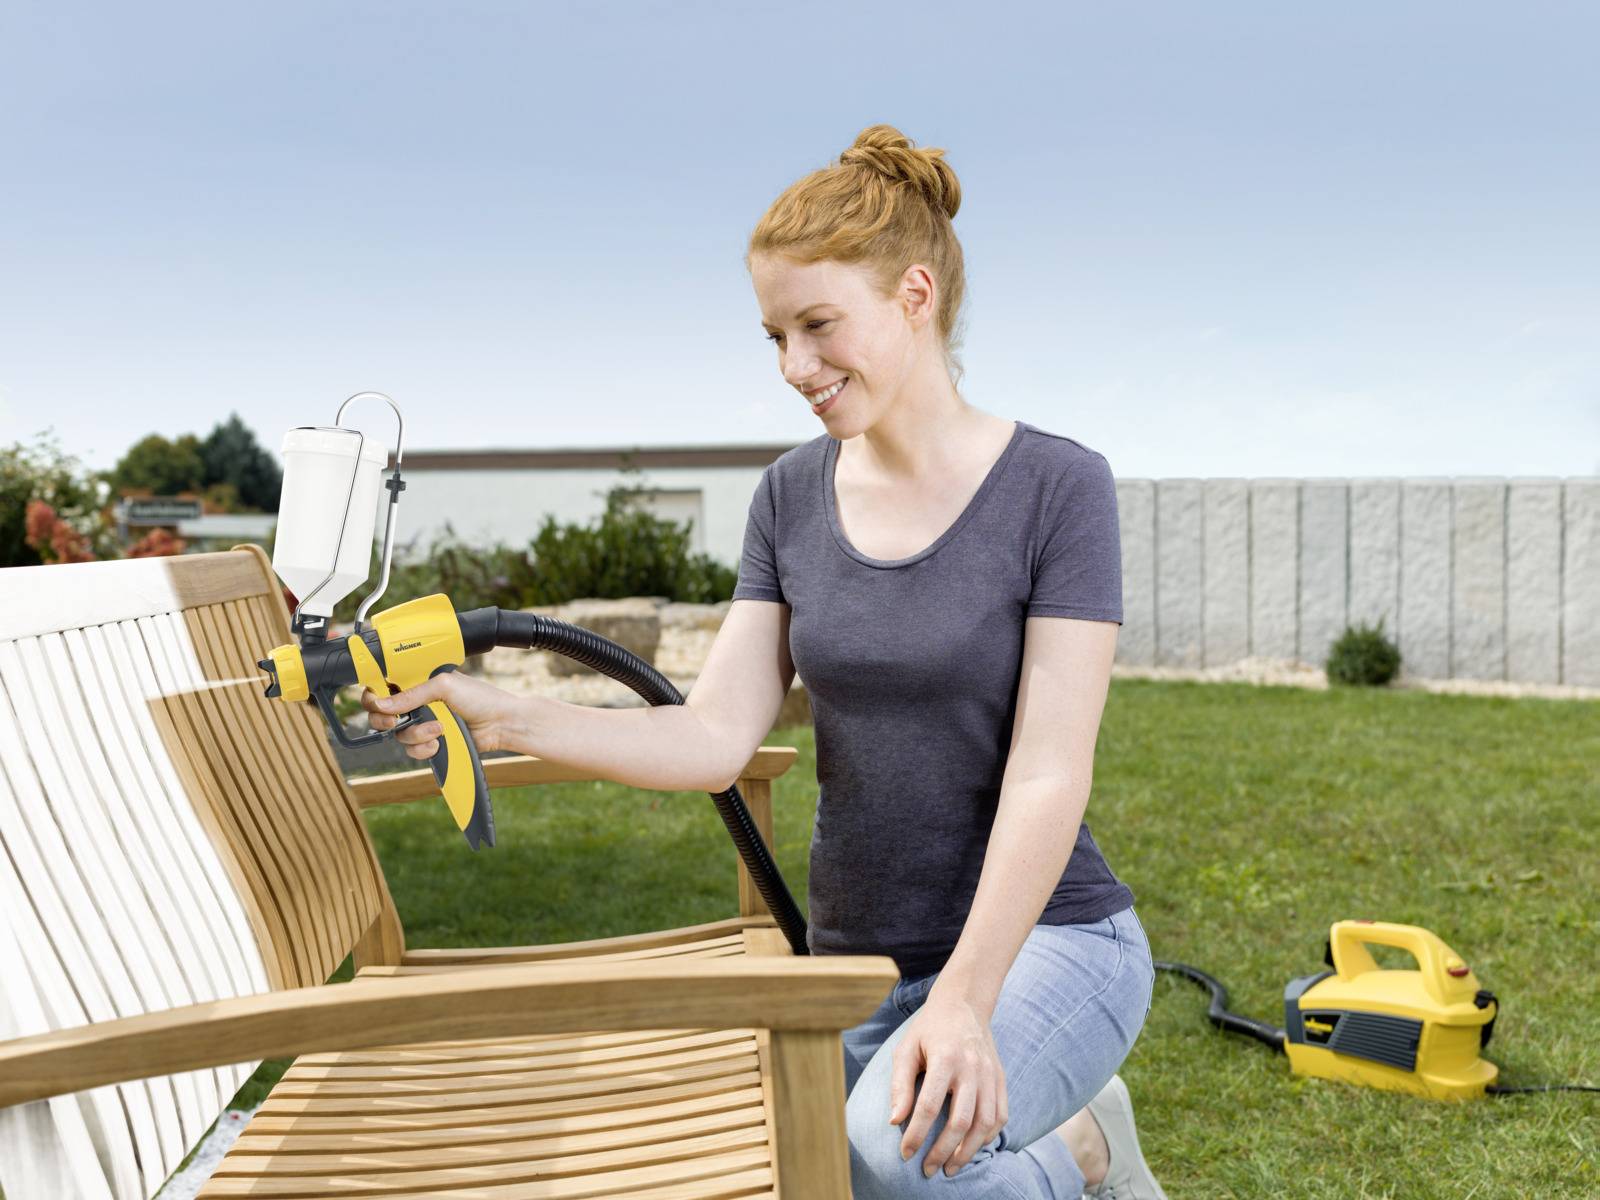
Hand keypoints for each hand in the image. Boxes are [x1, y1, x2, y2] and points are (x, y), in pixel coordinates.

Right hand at [361, 672, 525, 756]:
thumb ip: (412, 694)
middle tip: (394, 722)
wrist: (501, 724)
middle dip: (386, 720)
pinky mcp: (431, 743)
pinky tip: (440, 742)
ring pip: (399, 735)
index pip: (383, 688)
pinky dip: (424, 748)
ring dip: (417, 734)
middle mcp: (417, 704)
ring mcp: (423, 724)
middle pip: (383, 715)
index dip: (374, 697)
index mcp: (418, 682)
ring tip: (440, 729)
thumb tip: (381, 704)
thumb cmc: (480, 699)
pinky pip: (413, 751)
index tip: (377, 704)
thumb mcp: (444, 686)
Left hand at [889, 990, 1008, 1178]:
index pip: (929, 1105)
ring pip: (984, 1124)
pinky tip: (969, 1148)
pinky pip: (1000, 1116)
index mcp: (944, 1057)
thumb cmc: (929, 1030)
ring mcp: (990, 1074)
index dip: (916, 1134)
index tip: (905, 1154)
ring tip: (950, 1167)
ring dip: (967, 1151)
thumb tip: (895, 1121)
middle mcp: (972, 1067)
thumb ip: (900, 1085)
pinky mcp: (1000, 1079)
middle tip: (927, 1170)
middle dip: (942, 1151)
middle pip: (960, 1120)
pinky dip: (986, 1138)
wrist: (964, 1004)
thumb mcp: (906, 1049)